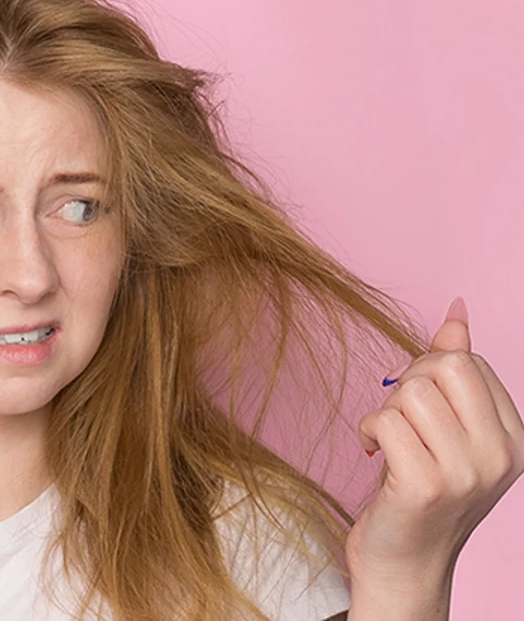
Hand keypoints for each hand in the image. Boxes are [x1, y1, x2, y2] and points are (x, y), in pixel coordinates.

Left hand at [347, 296, 523, 587]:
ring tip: (387, 441)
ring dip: (385, 410)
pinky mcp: (426, 486)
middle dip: (407, 382)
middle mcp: (500, 454)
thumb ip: (453, 371)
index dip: (425, 370)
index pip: (467, 360)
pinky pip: (386, 421)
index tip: (413, 404)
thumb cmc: (418, 489)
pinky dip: (368, 429)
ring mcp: (467, 472)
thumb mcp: (445, 428)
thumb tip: (456, 312)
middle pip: (443, 366)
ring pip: (411, 392)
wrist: (404, 563)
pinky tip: (373, 452)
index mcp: (514, 437)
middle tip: (397, 419)